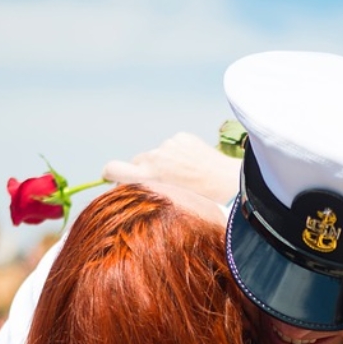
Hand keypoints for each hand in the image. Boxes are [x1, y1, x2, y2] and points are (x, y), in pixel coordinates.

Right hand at [102, 132, 239, 203]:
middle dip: (145, 171)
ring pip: (158, 155)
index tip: (113, 178)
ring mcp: (168, 146)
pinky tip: (196, 167)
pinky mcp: (182, 138)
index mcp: (147, 177)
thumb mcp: (168, 205)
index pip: (113, 169)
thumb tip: (130, 191)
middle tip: (165, 185)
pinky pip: (174, 147)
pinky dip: (181, 155)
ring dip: (167, 163)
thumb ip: (148, 194)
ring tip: (188, 179)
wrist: (231, 186)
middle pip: (138, 162)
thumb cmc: (200, 204)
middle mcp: (153, 158)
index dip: (111, 173)